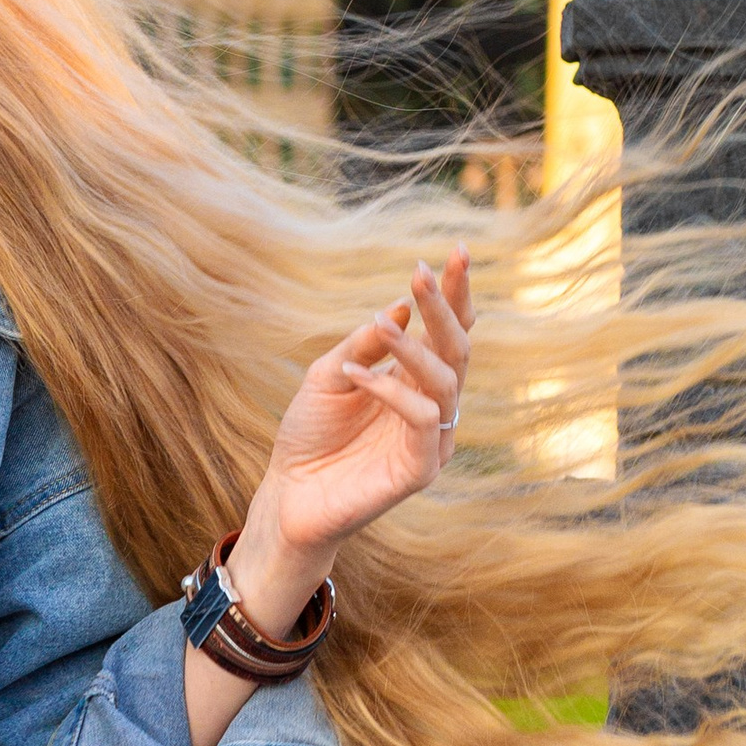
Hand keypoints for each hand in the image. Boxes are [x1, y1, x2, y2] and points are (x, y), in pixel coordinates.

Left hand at [232, 247, 472, 628]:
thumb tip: (400, 306)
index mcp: (416, 380)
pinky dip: (389, 390)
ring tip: (380, 324)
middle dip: (444, 307)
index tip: (457, 251)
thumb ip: (365, 344)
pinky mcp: (421, 468)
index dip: (456, 293)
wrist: (288, 494)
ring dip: (413, 346)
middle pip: (457, 348)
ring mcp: (431, 438)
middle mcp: (432, 405)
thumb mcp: (330, 375)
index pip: (448, 331)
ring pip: (445, 379)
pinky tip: (355, 377)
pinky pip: (421, 417)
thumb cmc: (310, 434)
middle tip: (422, 271)